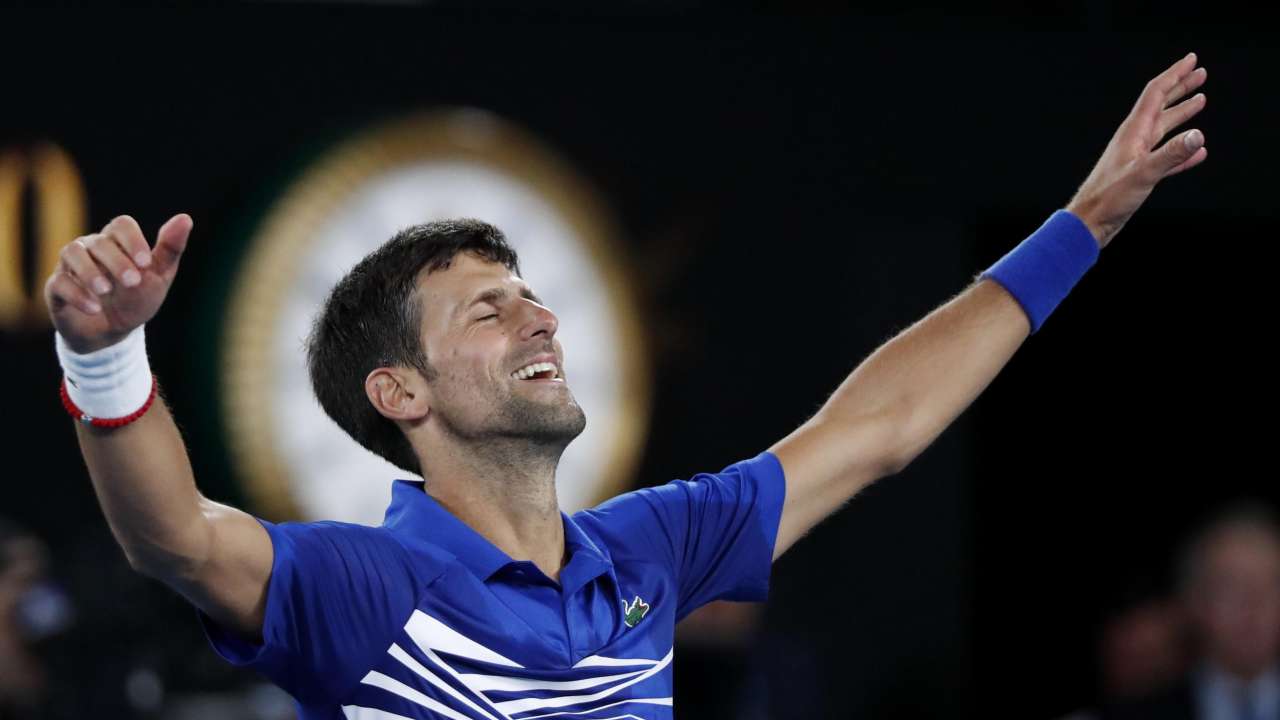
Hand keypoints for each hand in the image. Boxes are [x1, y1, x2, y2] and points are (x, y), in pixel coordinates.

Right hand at [44, 214, 192, 353]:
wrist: (113, 332)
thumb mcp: (159, 277)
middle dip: (116, 260)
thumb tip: (185, 218)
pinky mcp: (56, 288)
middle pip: (99, 241)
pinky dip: (76, 294)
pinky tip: (94, 308)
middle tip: (132, 282)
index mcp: (117, 242)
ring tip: (105, 291)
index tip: (145, 263)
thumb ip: (170, 249)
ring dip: (90, 272)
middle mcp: (91, 248)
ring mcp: (70, 266)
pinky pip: (58, 283)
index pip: (121, 225)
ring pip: (72, 253)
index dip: (132, 240)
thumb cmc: (138, 298)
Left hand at [1067, 53, 1207, 248]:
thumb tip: (1198, 136)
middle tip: (1200, 74)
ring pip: (1164, 127)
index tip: (1192, 61)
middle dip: (1181, 88)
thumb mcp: (1143, 175)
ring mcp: (1136, 155)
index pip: (1155, 94)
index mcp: (1133, 132)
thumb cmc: (1108, 199)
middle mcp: (1134, 139)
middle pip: (1161, 105)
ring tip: (1200, 101)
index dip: (1175, 75)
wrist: (1090, 222)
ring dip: (1182, 113)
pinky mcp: (1139, 172)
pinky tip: (1197, 151)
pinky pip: (1166, 155)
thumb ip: (1171, 156)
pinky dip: (1183, 150)